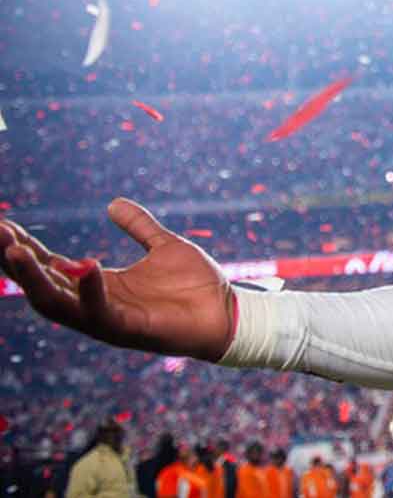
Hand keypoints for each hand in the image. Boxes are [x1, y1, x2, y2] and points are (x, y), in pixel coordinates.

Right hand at [0, 198, 234, 360]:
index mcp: (98, 285)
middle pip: (40, 286)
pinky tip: (85, 266)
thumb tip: (112, 204)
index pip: (49, 265)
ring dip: (34, 279)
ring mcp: (109, 320)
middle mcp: (94, 304)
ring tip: (15, 250)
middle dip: (15, 262)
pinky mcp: (130, 330)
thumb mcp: (163, 246)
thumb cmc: (196, 285)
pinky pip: (100, 313)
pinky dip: (90, 291)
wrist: (228, 312)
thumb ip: (138, 226)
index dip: (24, 247)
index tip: (3, 223)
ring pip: (56, 304)